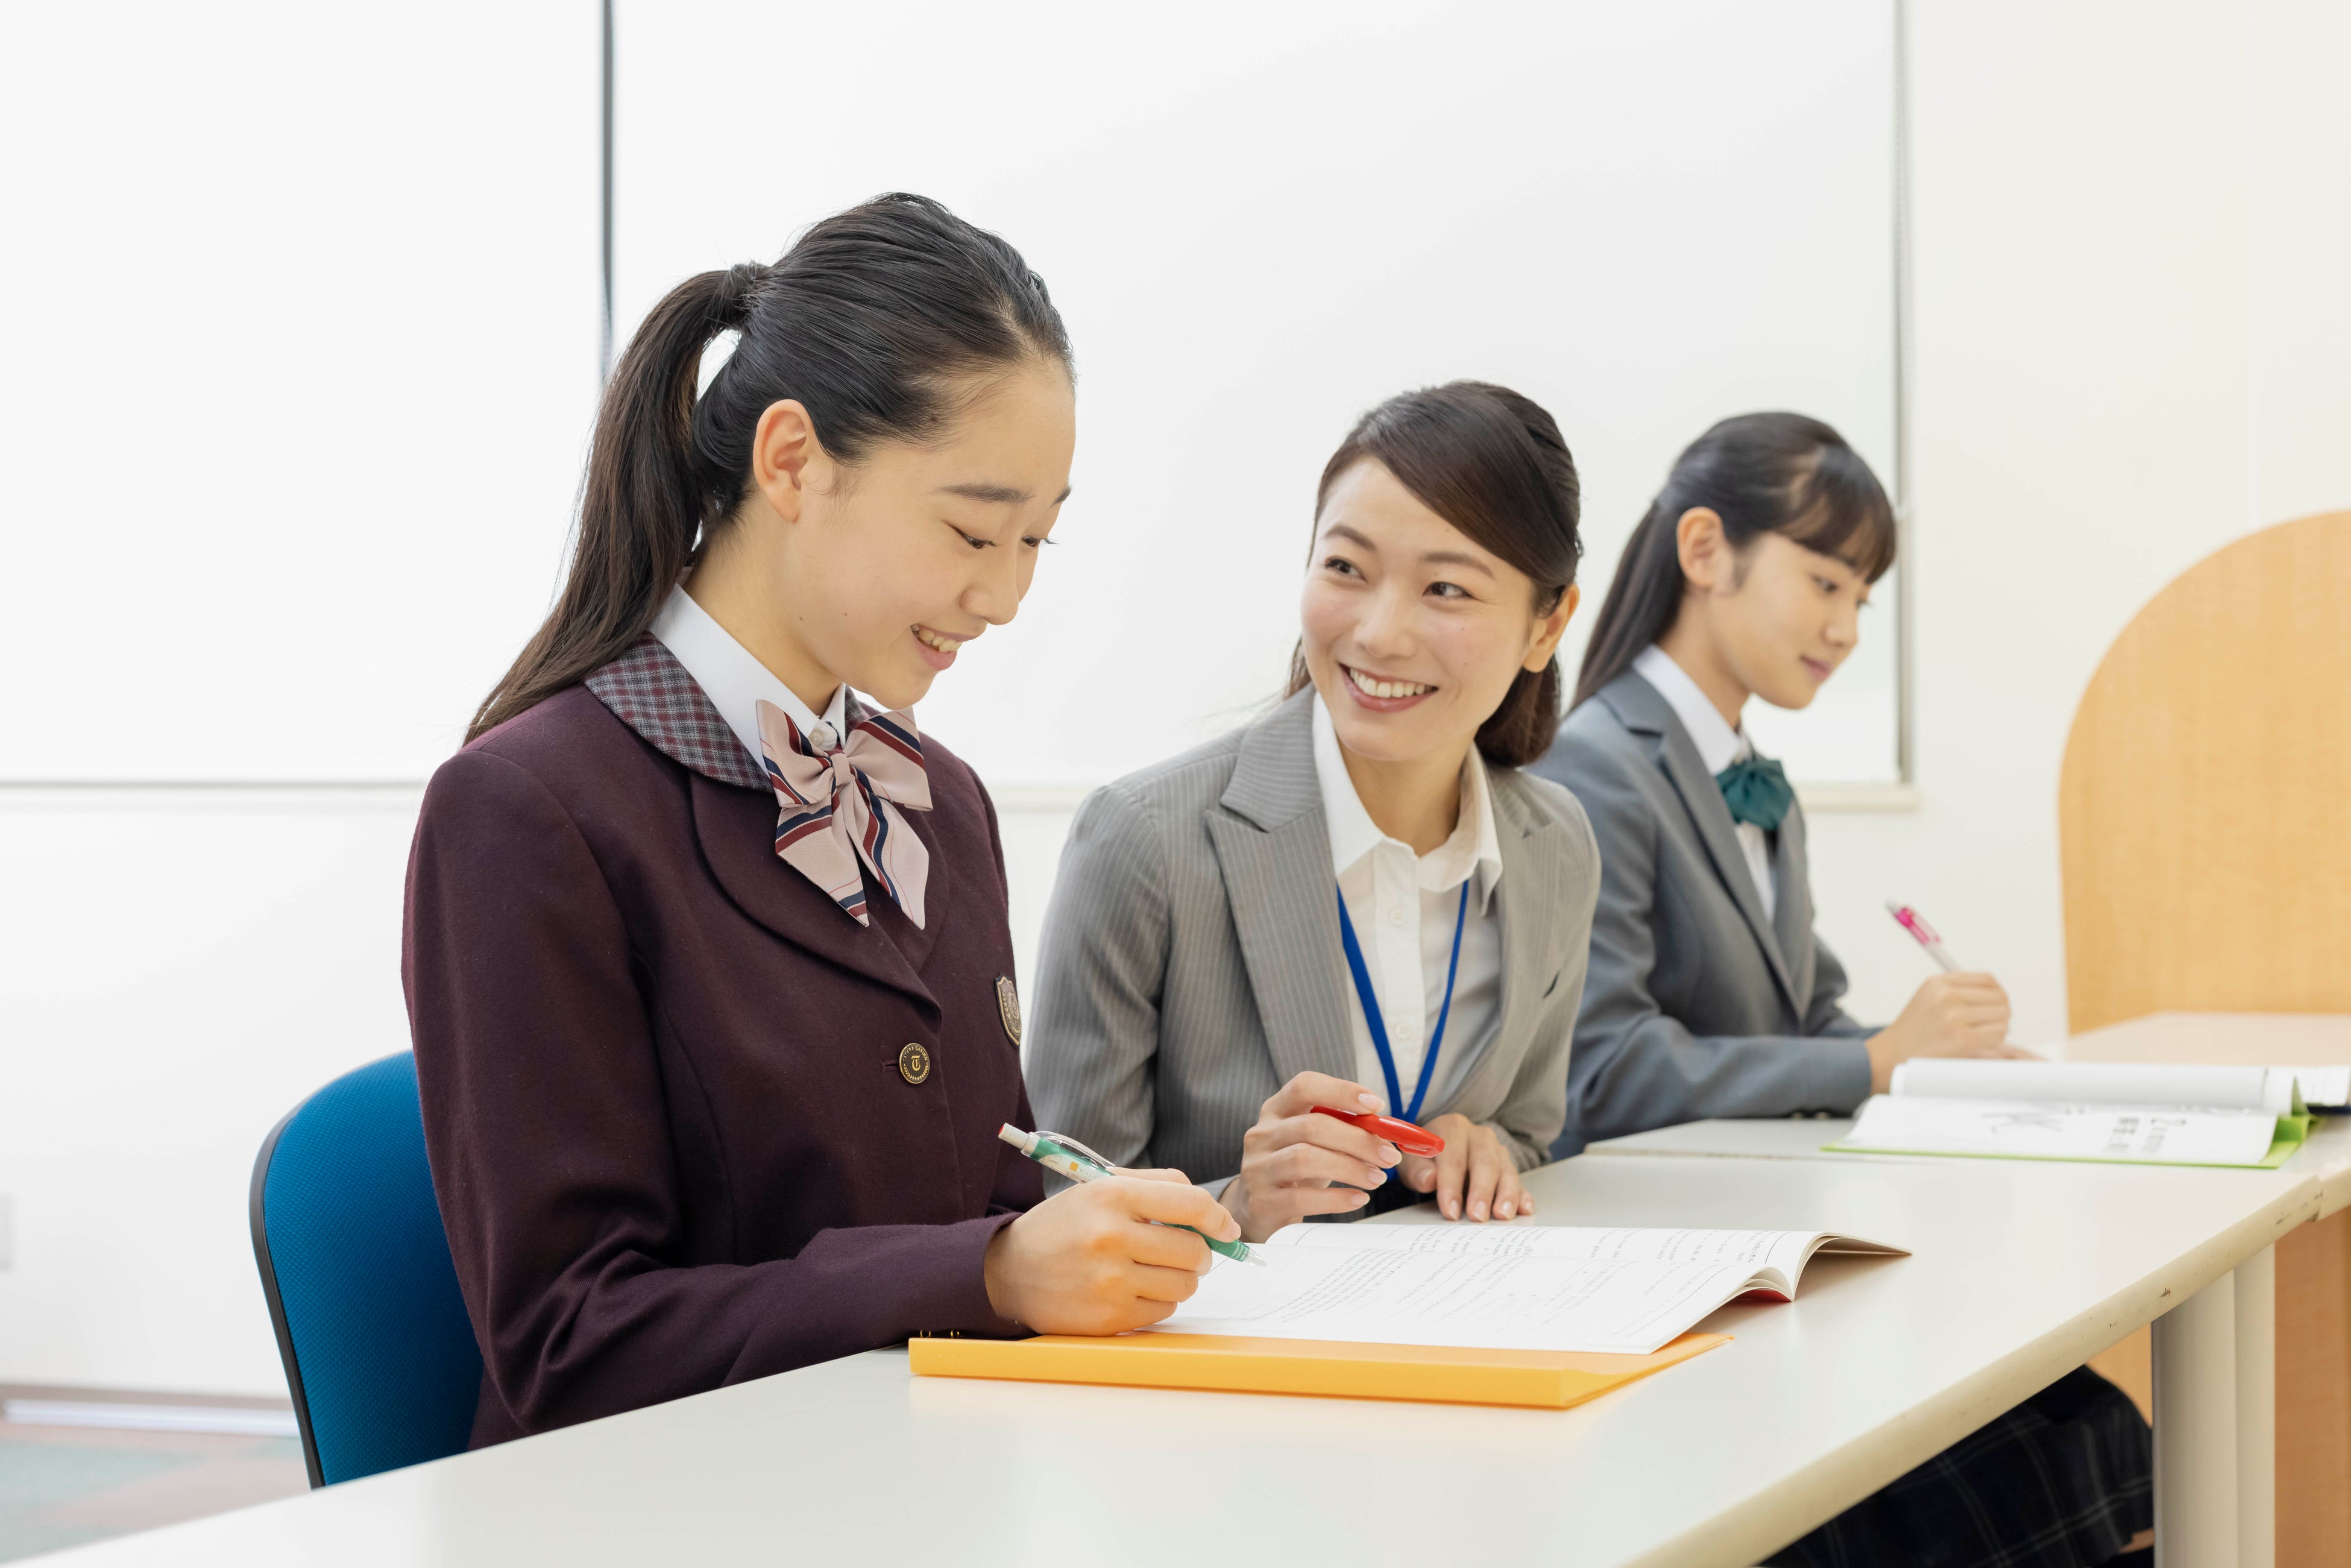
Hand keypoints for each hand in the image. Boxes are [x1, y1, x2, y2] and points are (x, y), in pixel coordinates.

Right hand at [982, 1169, 1239, 1335]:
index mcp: (1113, 1196)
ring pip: (1185, 1284)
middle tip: (1183, 1251)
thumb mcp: (1102, 1187)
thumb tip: (1213, 1215)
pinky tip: (1132, 1288)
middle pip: (1194, 1250)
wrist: (1010, 1269)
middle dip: (1199, 1252)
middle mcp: (1111, 1237)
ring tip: (1153, 1269)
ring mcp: (1110, 1281)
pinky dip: (1158, 1300)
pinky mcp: (1109, 1316)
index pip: (1191, 1204)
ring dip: (1180, 1278)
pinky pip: (1163, 1311)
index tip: (1226, 1229)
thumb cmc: (1066, 1226)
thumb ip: (1159, 1187)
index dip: (1219, 1219)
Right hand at [1220, 1072, 1402, 1241]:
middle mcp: (1261, 1134)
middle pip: (1312, 1126)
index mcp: (1276, 1110)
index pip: (1304, 1086)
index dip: (1341, 1091)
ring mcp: (1257, 1168)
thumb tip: (1386, 1130)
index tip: (1376, 1105)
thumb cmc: (1296, 1170)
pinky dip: (1337, 1198)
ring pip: (1305, 1159)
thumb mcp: (1315, 1143)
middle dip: (1358, 1140)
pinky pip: (1302, 1198)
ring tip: (1377, 1178)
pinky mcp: (1261, 1202)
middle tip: (1389, 1156)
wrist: (1259, 1209)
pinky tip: (1358, 1198)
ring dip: (1350, 1168)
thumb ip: (1344, 1130)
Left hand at [1397, 1114, 1530, 1221]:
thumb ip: (1417, 1169)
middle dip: (1482, 1191)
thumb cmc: (1424, 1156)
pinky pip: (1518, 1180)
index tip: (1450, 1211)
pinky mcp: (1508, 1167)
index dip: (1451, 1186)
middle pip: (1485, 1162)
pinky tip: (1525, 1208)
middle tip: (1478, 1216)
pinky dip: (1522, 1195)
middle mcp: (1479, 1136)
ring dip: (1506, 1194)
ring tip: (1503, 1215)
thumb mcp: (1411, 1160)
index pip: (1453, 1158)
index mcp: (1452, 1128)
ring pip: (1506, 1170)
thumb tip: (1429, 1180)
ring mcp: (1497, 1150)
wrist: (1438, 1149)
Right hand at [1865, 971, 2035, 1091]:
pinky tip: (1981, 1045)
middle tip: (1990, 1025)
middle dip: (2000, 1012)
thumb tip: (1998, 995)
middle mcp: (1946, 995)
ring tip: (1984, 1035)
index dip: (1997, 993)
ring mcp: (1954, 1016)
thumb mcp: (1929, 999)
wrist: (1890, 1057)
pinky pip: (1998, 1033)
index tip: (1993, 1006)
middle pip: (1999, 997)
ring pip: (2002, 1015)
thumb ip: (1957, 992)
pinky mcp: (1963, 1039)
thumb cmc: (1913, 1033)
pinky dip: (1996, 1040)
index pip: (1987, 979)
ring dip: (1999, 1027)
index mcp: (1938, 983)